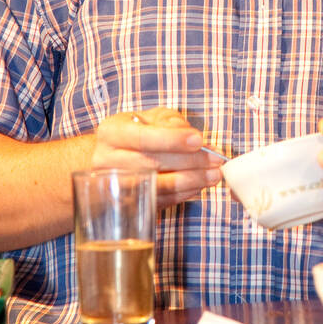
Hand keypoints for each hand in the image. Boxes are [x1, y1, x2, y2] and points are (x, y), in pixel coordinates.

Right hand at [91, 107, 222, 209]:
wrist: (109, 160)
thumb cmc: (135, 134)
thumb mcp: (149, 118)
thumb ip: (170, 121)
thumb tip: (192, 137)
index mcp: (111, 133)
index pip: (142, 138)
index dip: (172, 140)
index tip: (198, 140)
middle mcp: (107, 161)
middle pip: (151, 165)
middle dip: (189, 162)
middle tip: (215, 161)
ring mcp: (115, 187)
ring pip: (156, 187)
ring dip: (190, 182)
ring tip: (213, 175)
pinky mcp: (127, 205)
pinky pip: (158, 202)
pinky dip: (182, 194)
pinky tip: (198, 186)